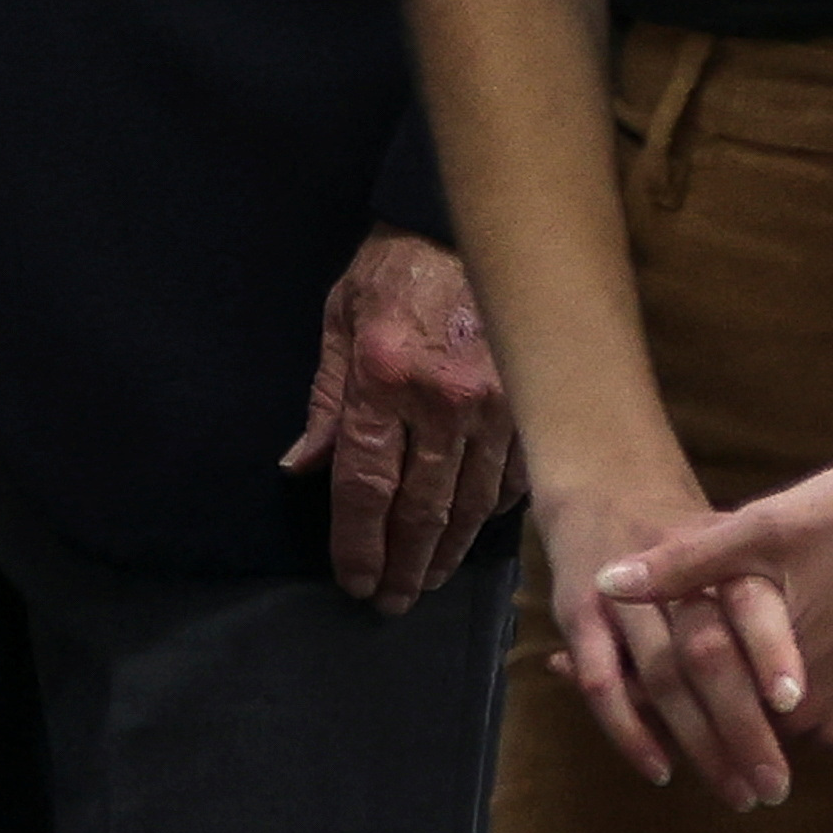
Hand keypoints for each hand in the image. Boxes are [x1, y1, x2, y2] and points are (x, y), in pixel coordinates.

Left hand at [279, 226, 522, 613]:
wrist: (466, 229)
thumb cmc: (391, 274)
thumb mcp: (338, 322)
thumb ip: (325, 401)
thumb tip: (302, 469)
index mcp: (383, 381)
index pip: (365, 485)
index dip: (356, 542)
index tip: (352, 582)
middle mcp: (442, 403)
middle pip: (420, 509)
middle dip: (402, 564)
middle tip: (389, 603)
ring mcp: (495, 409)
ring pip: (470, 505)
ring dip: (446, 553)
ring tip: (425, 585)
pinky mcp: (530, 408)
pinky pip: (512, 481)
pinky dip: (489, 515)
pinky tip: (471, 537)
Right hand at [534, 462, 796, 813]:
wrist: (608, 477)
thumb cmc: (699, 526)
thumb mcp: (754, 533)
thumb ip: (793, 600)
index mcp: (721, 549)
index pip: (750, 602)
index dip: (771, 650)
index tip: (792, 701)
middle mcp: (672, 573)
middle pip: (708, 656)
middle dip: (743, 728)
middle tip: (776, 788)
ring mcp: (622, 593)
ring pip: (663, 679)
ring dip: (700, 742)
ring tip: (739, 793)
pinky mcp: (579, 610)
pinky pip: (604, 681)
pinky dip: (630, 729)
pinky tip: (659, 768)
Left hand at [598, 437, 832, 751]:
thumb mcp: (767, 528)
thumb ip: (686, 566)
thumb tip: (605, 584)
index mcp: (782, 689)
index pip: (685, 704)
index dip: (627, 683)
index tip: (569, 667)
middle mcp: (823, 721)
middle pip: (727, 719)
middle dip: (667, 694)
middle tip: (604, 666)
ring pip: (773, 716)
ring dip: (729, 692)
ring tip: (670, 658)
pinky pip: (818, 705)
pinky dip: (782, 683)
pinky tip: (761, 648)